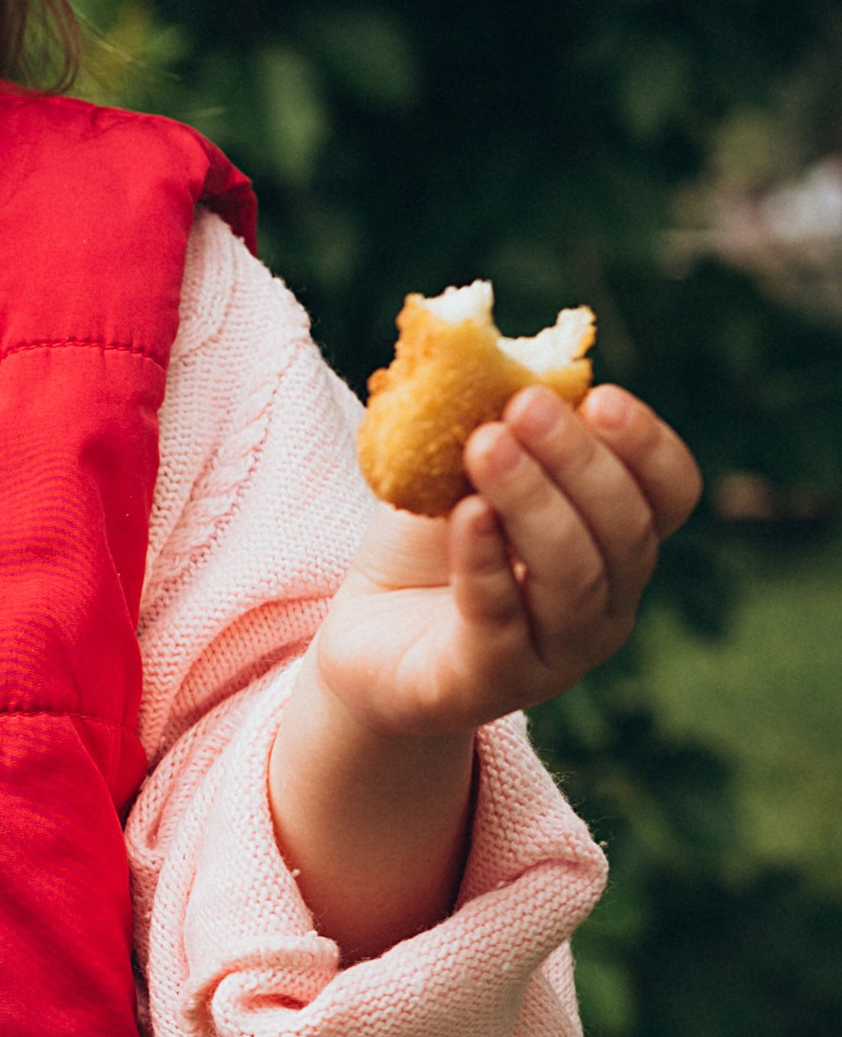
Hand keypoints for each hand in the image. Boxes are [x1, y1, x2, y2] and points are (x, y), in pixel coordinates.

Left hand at [314, 382, 702, 742]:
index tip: (600, 396)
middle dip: (579, 461)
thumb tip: (506, 351)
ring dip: (533, 502)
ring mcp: (555, 654)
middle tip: (525, 404)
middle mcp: (605, 605)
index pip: (670, 496)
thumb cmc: (433, 544)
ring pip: (573, 578)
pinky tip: (467, 514)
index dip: (647, 446)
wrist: (366, 637)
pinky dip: (485, 562)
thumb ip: (499, 420)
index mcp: (617, 545)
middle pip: (624, 532)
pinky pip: (500, 621)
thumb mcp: (465, 469)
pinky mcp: (485, 684)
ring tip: (485, 444)